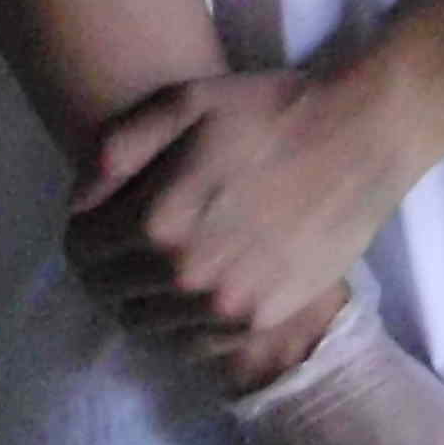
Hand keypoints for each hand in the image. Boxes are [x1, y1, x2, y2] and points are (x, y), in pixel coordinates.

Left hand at [67, 64, 424, 382]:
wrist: (366, 136)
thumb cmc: (274, 110)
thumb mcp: (186, 101)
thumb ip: (116, 148)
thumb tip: (77, 203)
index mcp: (157, 221)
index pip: (81, 251)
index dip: (82, 233)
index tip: (100, 222)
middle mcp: (185, 274)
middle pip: (109, 293)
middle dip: (106, 269)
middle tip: (128, 247)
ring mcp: (226, 304)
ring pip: (147, 324)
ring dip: (143, 299)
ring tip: (164, 268)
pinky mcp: (261, 319)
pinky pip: (193, 343)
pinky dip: (182, 323)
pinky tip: (198, 289)